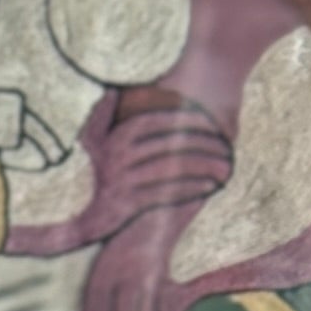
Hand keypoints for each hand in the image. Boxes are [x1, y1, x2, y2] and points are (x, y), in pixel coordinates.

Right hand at [75, 83, 231, 244]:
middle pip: (170, 144)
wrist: (84, 220)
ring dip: (202, 166)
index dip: (186, 118)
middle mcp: (119, 157)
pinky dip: (190, 189)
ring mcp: (124, 181)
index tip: (211, 119)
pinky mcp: (129, 205)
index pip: (158, 120)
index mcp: (116, 137)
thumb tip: (115, 90)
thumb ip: (103, 115)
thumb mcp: (91, 143)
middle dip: (201, 143)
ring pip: (172, 168)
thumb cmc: (95, 176)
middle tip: (226, 143)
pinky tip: (209, 186)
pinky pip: (167, 193)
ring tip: (224, 165)